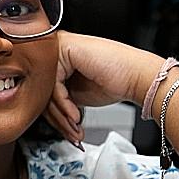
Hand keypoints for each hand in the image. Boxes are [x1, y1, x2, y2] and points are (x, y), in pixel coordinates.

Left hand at [42, 31, 158, 144]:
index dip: (55, 115)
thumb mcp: (76, 94)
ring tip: (74, 128)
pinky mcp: (66, 48)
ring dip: (61, 116)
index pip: (43, 89)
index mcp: (57, 56)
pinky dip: (64, 105)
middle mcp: (56, 47)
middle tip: (70, 133)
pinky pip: (54, 84)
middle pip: (43, 89)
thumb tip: (40, 113)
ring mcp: (59, 45)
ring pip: (46, 89)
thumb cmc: (115, 82)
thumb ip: (57, 98)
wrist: (138, 77)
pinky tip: (76, 115)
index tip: (66, 131)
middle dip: (57, 119)